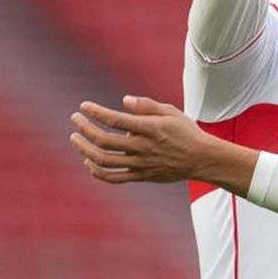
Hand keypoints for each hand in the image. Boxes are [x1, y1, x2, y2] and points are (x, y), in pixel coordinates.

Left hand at [70, 96, 222, 183]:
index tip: (84, 106)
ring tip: (76, 138)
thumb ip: (147, 106)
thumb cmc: (186, 132)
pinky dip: (97, 171)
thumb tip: (124, 101)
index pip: (116, 120)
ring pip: (104, 160)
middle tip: (75, 119)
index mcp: (150, 128)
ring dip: (85, 149)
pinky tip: (88, 161)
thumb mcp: (171, 112)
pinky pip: (114, 178)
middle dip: (85, 128)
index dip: (96, 112)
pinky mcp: (141, 176)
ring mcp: (140, 164)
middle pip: (104, 140)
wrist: (201, 159)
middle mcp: (143, 147)